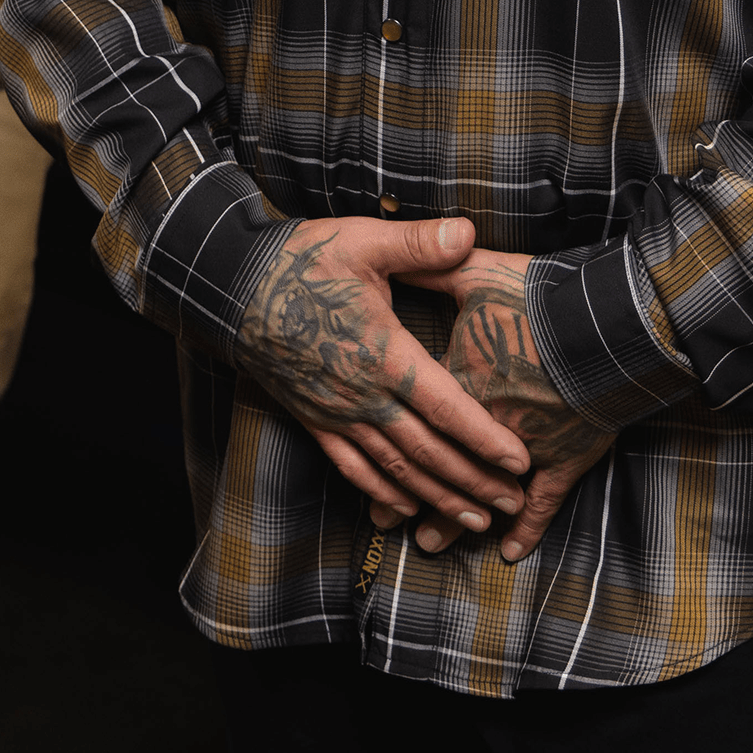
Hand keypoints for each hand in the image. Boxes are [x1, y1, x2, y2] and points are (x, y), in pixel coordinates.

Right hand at [236, 216, 530, 530]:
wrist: (232, 286)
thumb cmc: (299, 259)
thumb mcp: (362, 241)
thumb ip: (419, 243)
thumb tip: (469, 232)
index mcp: (382, 353)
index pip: (445, 406)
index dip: (485, 437)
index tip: (521, 461)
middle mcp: (361, 395)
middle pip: (427, 451)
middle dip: (474, 481)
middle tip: (513, 503)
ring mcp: (335, 413)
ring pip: (395, 470)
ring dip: (438, 497)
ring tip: (475, 520)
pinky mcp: (312, 420)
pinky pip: (352, 469)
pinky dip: (384, 493)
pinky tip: (407, 509)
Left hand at [386, 248, 612, 562]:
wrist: (604, 322)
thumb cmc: (538, 294)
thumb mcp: (475, 272)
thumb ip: (430, 265)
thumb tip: (394, 249)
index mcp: (458, 380)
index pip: (412, 420)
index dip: (385, 444)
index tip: (359, 469)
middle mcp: (483, 424)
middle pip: (438, 468)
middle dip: (408, 498)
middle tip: (383, 521)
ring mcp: (524, 447)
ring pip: (480, 494)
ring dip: (453, 520)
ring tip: (428, 542)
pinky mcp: (564, 458)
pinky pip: (543, 504)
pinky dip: (526, 528)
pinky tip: (510, 551)